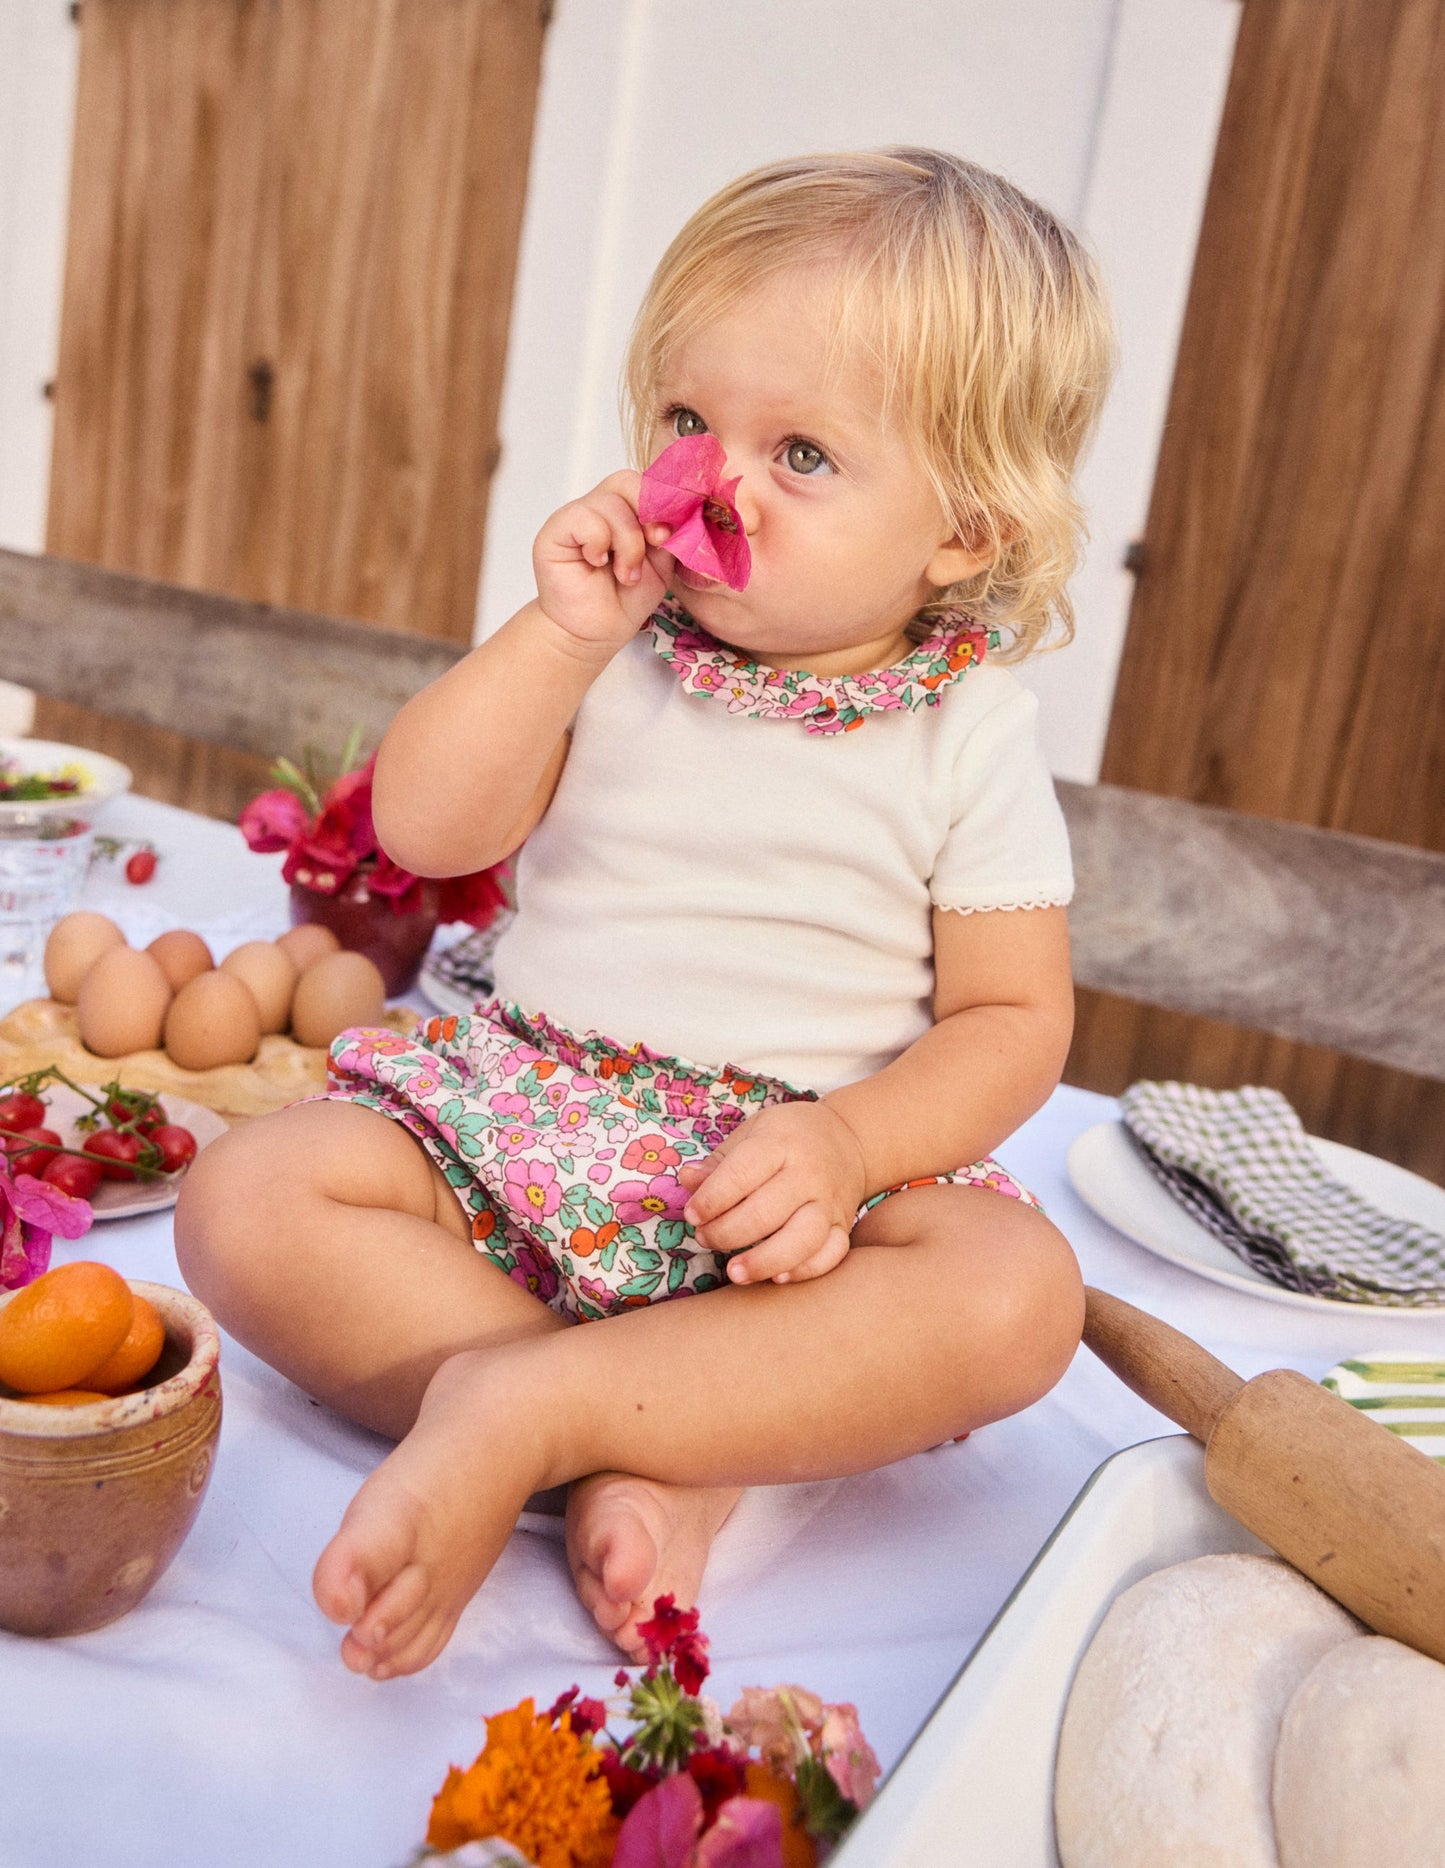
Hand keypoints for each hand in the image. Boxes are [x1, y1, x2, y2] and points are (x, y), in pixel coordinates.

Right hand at [533, 470, 674, 655]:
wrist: (596, 632)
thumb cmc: (626, 599)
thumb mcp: (662, 563)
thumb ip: (670, 533)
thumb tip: (682, 511)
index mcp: (628, 510)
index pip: (646, 483)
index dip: (665, 502)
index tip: (671, 534)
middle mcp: (601, 507)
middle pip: (627, 481)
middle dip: (648, 513)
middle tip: (656, 544)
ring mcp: (577, 515)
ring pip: (610, 503)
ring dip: (628, 543)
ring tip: (626, 574)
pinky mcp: (556, 529)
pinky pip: (583, 517)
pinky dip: (598, 541)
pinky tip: (597, 563)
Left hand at [678, 1102, 867, 1286]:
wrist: (848, 1138)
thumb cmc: (788, 1137)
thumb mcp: (752, 1134)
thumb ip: (719, 1162)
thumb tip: (687, 1180)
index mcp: (780, 1143)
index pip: (742, 1174)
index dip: (712, 1199)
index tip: (692, 1215)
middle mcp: (808, 1173)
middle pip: (766, 1212)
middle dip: (727, 1233)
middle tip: (705, 1238)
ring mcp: (829, 1201)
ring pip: (802, 1238)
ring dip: (764, 1260)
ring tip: (734, 1272)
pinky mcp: (843, 1225)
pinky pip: (831, 1254)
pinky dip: (806, 1270)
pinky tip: (778, 1278)